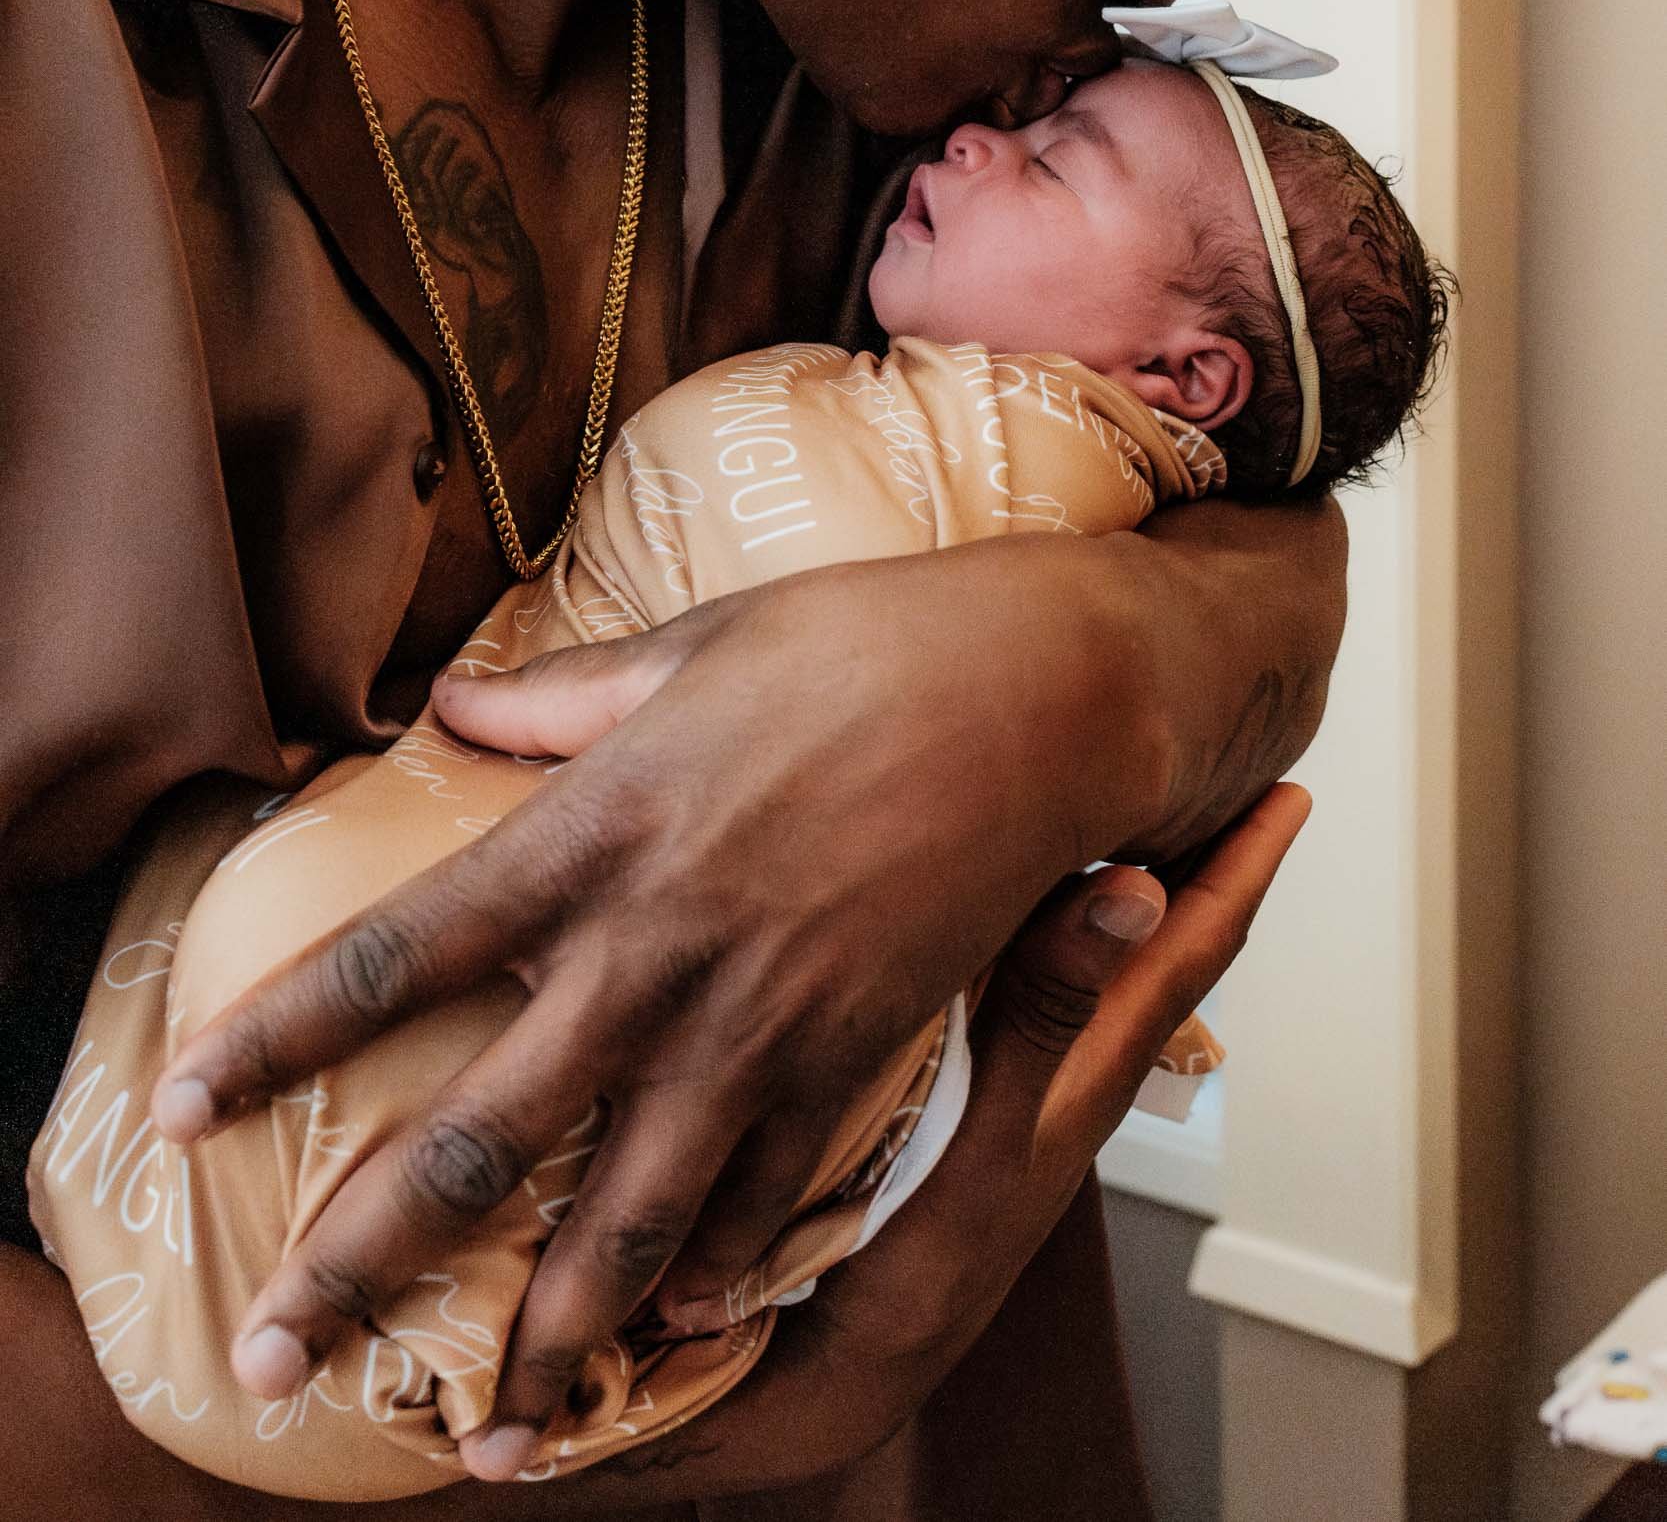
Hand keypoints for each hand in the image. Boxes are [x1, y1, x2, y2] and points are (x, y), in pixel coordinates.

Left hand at [150, 528, 1325, 1473]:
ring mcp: (752, 1017)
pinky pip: (764, 1200)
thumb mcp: (688, 645)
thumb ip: (558, 699)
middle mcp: (648, 947)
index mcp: (589, 832)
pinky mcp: (848, 1053)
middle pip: (473, 1135)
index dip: (273, 1040)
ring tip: (480, 1433)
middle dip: (359, 1260)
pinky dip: (713, 1281)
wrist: (1038, 690)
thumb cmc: (862, 642)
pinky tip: (669, 1342)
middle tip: (270, 1353)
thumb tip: (450, 703)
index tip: (178, 1109)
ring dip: (542, 1333)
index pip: (392, 956)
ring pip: (619, 1216)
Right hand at [570, 786, 1310, 1501]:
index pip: (1190, 954)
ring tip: (1132, 804)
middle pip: (1156, 946)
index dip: (1242, 868)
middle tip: (1225, 766)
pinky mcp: (952, 1096)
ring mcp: (1010, 1087)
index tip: (1290, 792)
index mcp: (1082, 1076)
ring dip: (1126, 881)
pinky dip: (1042, 922)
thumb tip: (1136, 890)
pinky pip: (1025, 982)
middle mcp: (1059, 1072)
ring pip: (1093, 961)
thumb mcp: (981, 1145)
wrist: (810, 1384)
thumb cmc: (900, 1280)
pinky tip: (1002, 896)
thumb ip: (1045, 1020)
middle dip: (1198, 855)